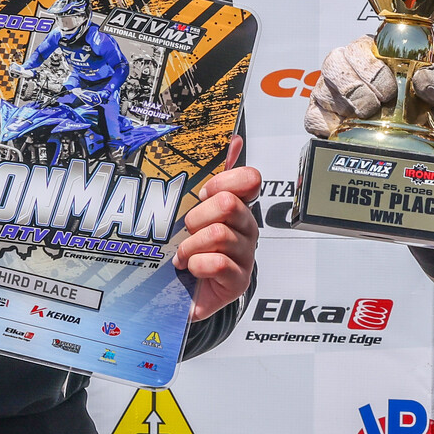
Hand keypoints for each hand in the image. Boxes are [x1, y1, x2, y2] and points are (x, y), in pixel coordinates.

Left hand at [182, 135, 259, 320]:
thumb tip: (235, 139)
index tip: (204, 194)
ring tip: (183, 256)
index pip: (249, 179)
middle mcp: (246, 229)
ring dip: (191, 246)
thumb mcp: (197, 210)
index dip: (223, 182)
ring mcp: (245, 255)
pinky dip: (197, 265)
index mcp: (239, 208)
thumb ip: (215, 176)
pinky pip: (218, 263)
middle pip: (227, 204)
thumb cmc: (195, 250)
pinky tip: (192, 270)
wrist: (191, 293)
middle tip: (187, 231)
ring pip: (219, 234)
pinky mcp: (238, 280)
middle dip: (197, 217)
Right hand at [304, 37, 433, 144]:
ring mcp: (328, 91)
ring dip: (347, 108)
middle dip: (358, 89)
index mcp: (372, 53)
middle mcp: (345, 67)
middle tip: (377, 106)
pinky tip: (347, 131)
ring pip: (322, 91)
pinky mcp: (318, 116)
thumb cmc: (423, 106)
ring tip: (366, 119)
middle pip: (334, 64)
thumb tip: (423, 80)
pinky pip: (312, 118)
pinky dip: (329, 127)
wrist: (419, 141)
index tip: (390, 89)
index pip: (359, 47)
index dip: (372, 68)